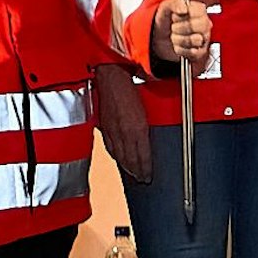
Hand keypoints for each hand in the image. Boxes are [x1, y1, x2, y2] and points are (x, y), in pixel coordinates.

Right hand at [93, 63, 150, 181]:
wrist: (111, 77)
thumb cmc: (130, 87)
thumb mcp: (147, 107)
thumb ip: (149, 124)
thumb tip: (152, 135)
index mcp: (137, 128)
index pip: (142, 156)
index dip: (145, 169)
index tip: (148, 176)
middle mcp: (124, 132)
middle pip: (130, 159)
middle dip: (137, 171)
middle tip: (142, 180)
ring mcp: (113, 130)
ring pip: (120, 155)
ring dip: (126, 166)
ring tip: (132, 173)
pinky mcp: (104, 126)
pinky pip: (110, 146)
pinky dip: (115, 156)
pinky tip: (118, 158)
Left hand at [151, 0, 212, 64]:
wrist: (159, 37)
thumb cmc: (165, 20)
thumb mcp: (165, 7)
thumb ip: (175, 2)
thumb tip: (184, 7)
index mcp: (199, 9)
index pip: (194, 11)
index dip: (180, 15)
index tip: (174, 16)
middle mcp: (204, 23)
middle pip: (195, 26)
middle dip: (178, 28)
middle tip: (174, 27)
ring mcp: (204, 38)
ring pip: (194, 40)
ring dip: (178, 39)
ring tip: (175, 36)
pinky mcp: (201, 52)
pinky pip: (193, 53)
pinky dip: (181, 50)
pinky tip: (178, 45)